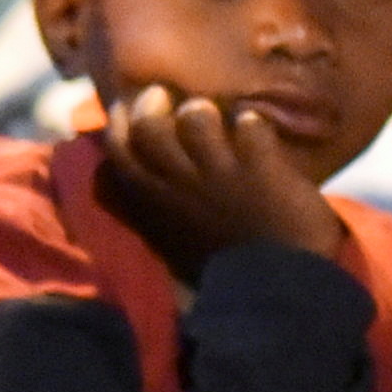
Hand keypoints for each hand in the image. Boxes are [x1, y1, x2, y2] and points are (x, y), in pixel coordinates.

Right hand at [90, 83, 345, 282]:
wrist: (273, 293)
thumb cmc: (224, 273)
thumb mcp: (176, 244)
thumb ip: (161, 210)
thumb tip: (150, 182)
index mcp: (154, 206)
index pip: (118, 153)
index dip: (118, 124)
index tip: (126, 108)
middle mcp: (178, 185)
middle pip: (148, 127)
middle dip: (153, 104)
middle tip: (165, 97)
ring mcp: (218, 174)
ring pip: (195, 117)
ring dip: (205, 111)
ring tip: (218, 119)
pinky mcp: (259, 169)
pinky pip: (249, 126)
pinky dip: (254, 126)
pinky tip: (258, 133)